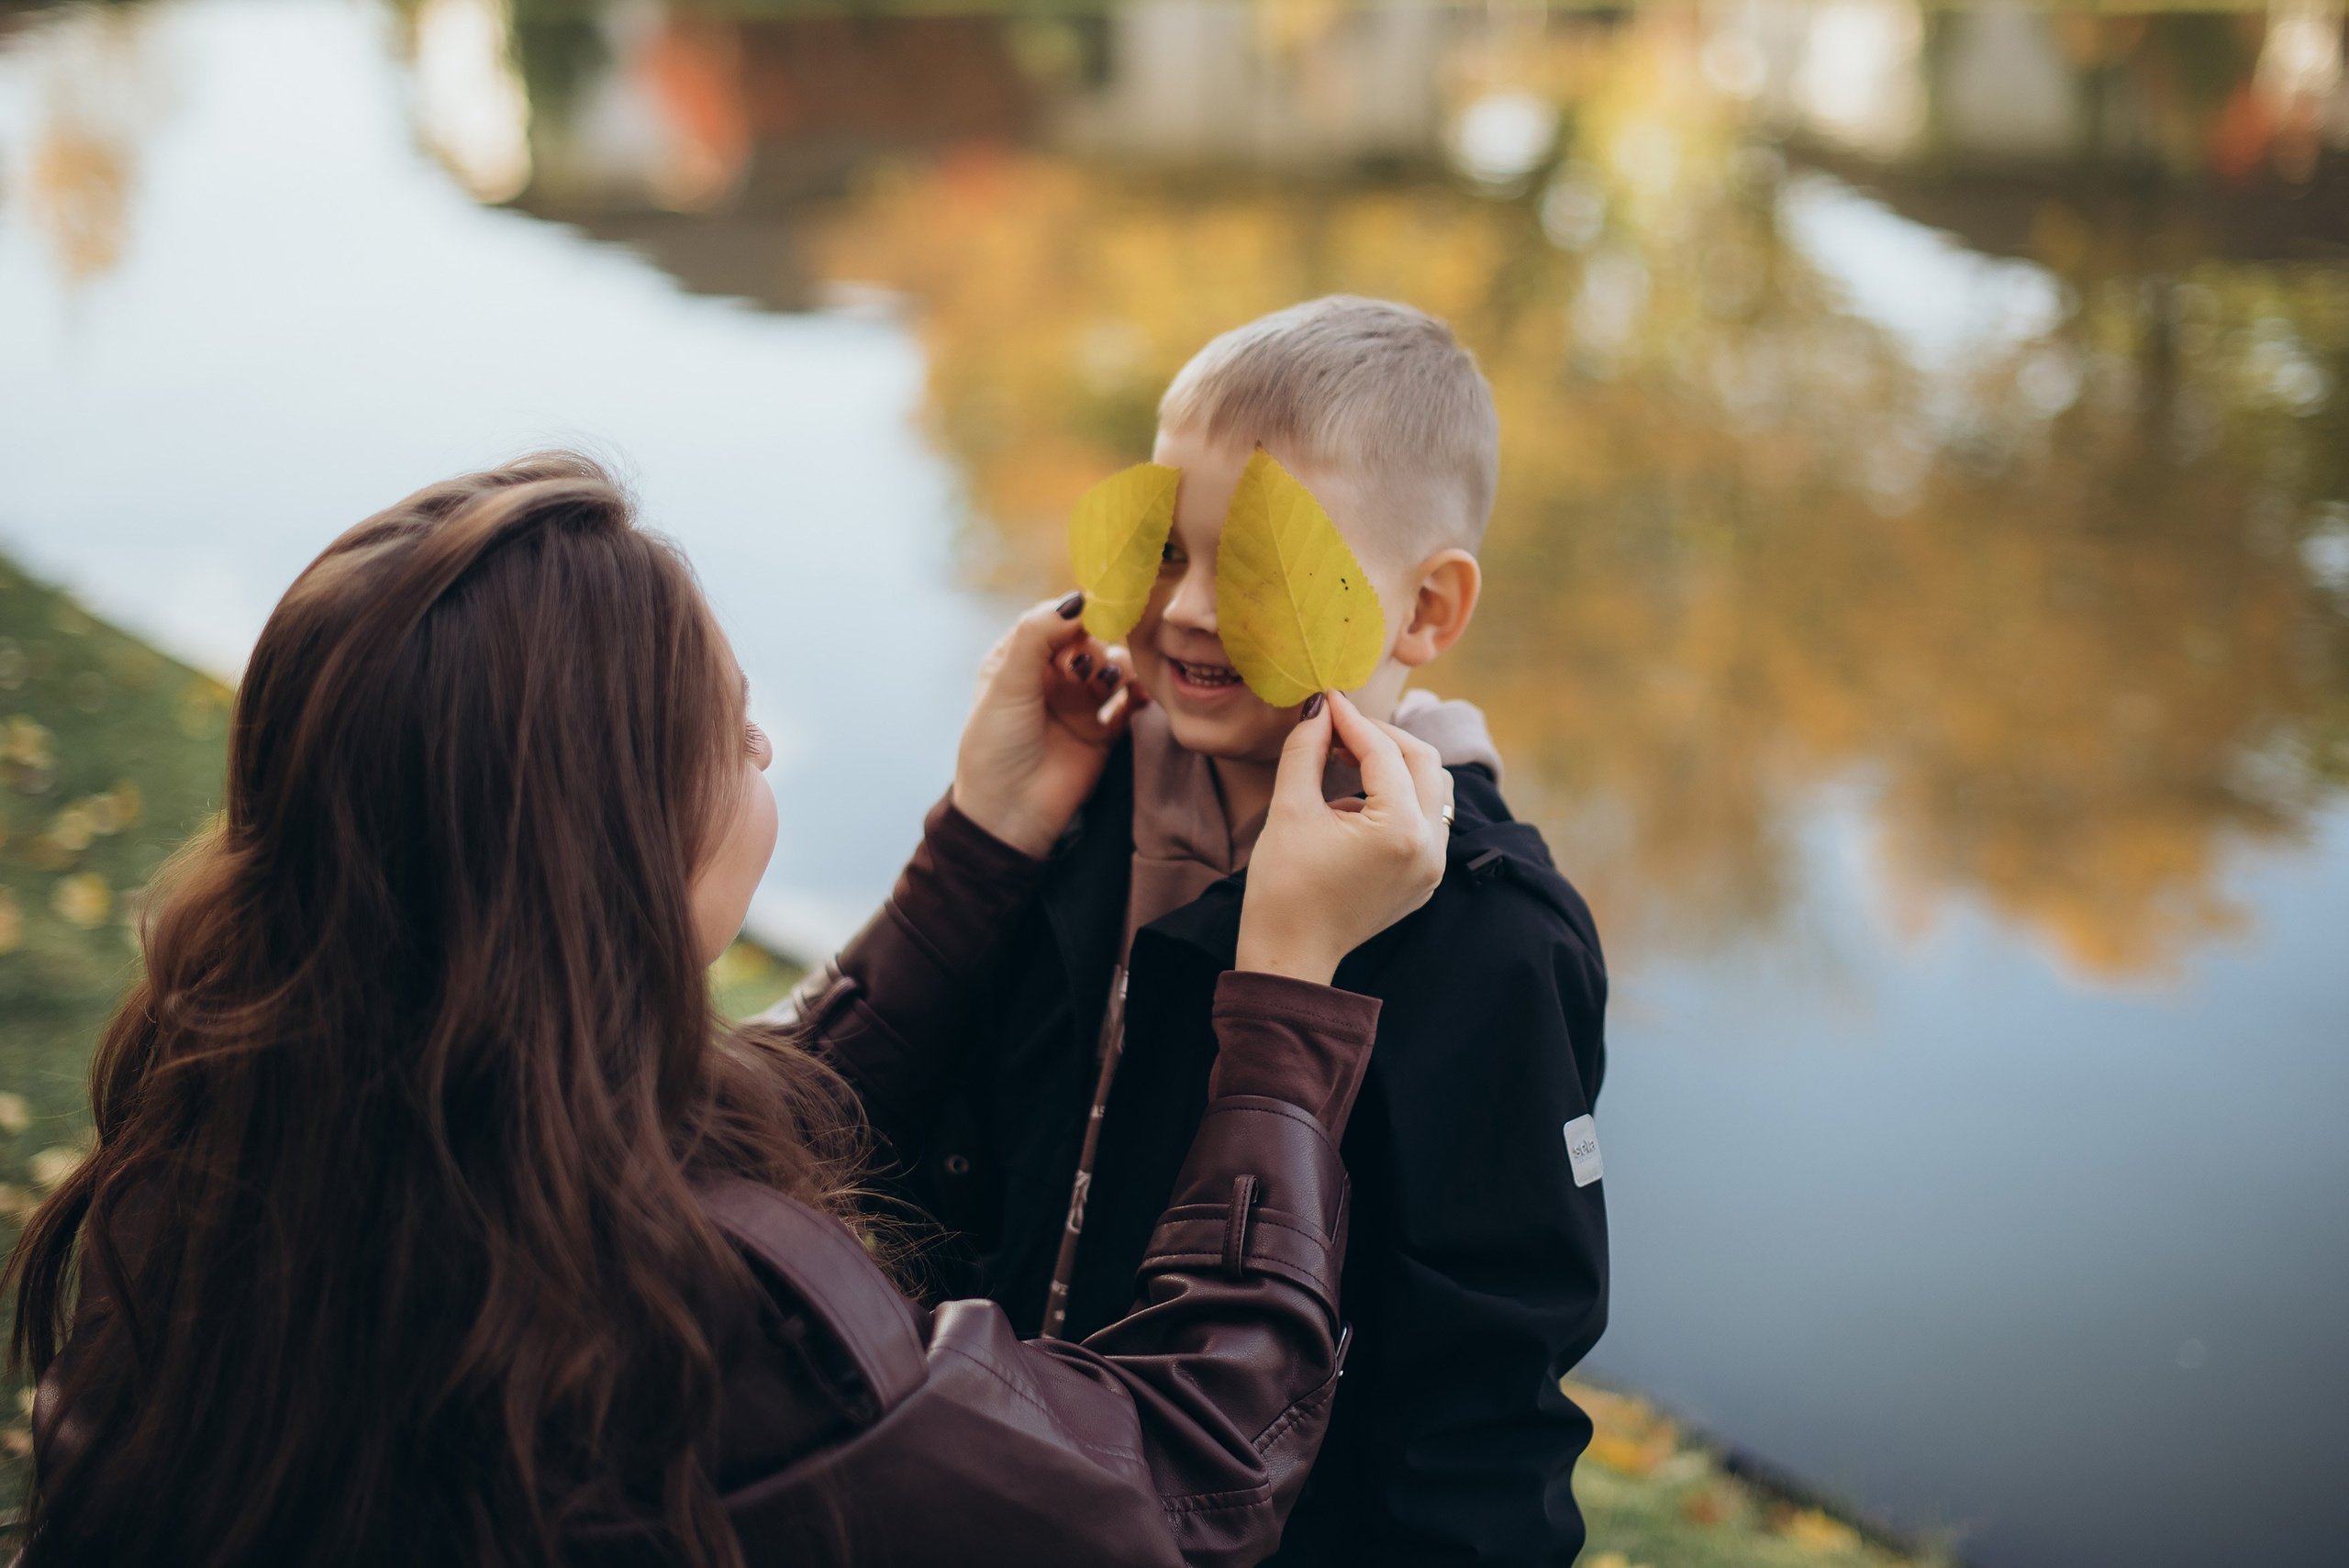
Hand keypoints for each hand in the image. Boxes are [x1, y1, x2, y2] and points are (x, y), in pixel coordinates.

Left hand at [952, 594, 1137, 858]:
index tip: (1092, 613)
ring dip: (1117, 667)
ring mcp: (1077, 704)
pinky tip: (1136, 696)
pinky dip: (1138, 695)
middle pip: (1087, 641)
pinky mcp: (1102, 732)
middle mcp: (1049, 678)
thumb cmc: (995, 748)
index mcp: (1017, 661)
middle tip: (1086, 665)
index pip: (1053, 621)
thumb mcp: (1007, 685)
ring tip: (1110, 681)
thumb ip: (1037, 637)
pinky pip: (1129, 704)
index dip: (1072, 616)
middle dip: (1094, 645)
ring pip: (1111, 668)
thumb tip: (1076, 598)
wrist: (1009, 816)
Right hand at [1236, 691, 1452, 984]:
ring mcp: (1433, 867)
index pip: (1383, 752)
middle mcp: (1429, 848)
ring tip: (1350, 759)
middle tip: (1339, 727)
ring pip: (1433, 788)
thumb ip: (1307, 750)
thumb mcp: (1289, 810)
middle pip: (1423, 761)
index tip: (1326, 700)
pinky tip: (1356, 801)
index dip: (1352, 720)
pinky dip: (1400, 798)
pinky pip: (1427, 820)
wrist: (1289, 955)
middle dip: (1382, 736)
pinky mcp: (1426, 879)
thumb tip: (1319, 708)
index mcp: (1399, 831)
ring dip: (1397, 765)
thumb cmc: (1282, 888)